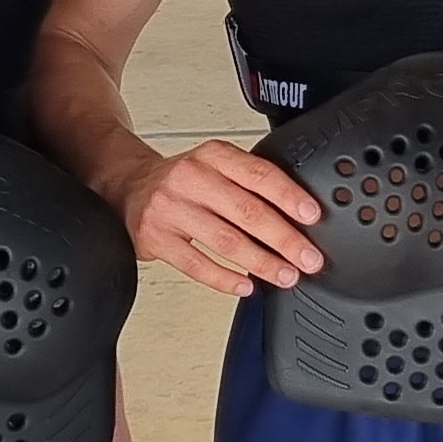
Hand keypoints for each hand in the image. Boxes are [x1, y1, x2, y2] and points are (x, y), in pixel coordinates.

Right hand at [114, 139, 323, 295]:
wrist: (129, 186)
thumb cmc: (183, 181)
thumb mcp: (216, 165)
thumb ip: (250, 182)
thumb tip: (299, 215)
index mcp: (213, 156)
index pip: (259, 175)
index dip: (289, 197)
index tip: (312, 216)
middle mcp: (191, 178)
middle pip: (247, 211)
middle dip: (284, 239)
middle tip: (308, 258)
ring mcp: (171, 208)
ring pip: (225, 241)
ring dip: (261, 262)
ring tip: (285, 275)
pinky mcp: (155, 237)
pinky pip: (196, 264)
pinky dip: (225, 278)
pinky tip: (246, 285)